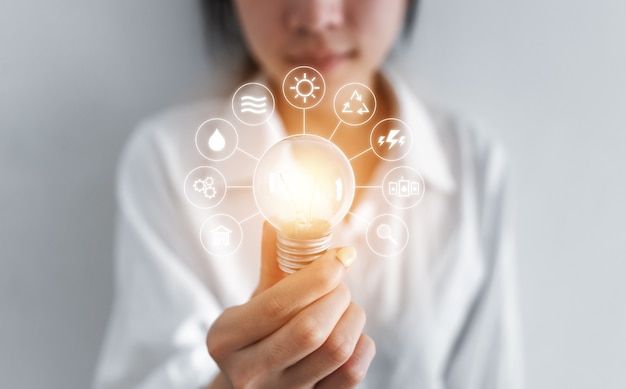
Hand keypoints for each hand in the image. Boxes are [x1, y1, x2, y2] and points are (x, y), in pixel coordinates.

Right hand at [205, 223, 375, 388]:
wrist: (252, 383)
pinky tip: (351, 334)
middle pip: (311, 330)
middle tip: (339, 283)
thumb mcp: (255, 299)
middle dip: (337, 296)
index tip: (341, 256)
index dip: (317, 275)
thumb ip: (273, 260)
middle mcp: (249, 373)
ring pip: (337, 351)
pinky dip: (362, 344)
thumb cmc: (257, 334)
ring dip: (352, 317)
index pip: (278, 305)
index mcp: (226, 338)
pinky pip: (352, 373)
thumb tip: (283, 216)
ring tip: (344, 306)